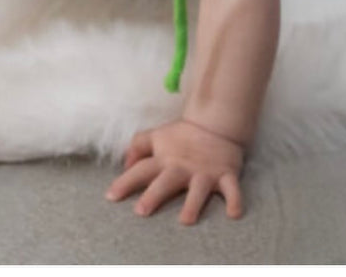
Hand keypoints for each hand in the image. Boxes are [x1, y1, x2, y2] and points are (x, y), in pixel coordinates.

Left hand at [105, 119, 245, 223]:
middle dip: (154, 195)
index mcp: (164, 159)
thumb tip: (125, 164)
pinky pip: (232, 188)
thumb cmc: (182, 136)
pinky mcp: (226, 174)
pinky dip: (235, 200)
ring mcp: (205, 172)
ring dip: (193, 204)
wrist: (215, 124)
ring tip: (186, 220)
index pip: (141, 170)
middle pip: (166, 181)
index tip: (110, 197)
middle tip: (141, 211)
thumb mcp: (156, 136)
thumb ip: (138, 147)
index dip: (125, 182)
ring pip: (198, 189)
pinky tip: (234, 213)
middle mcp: (182, 167)